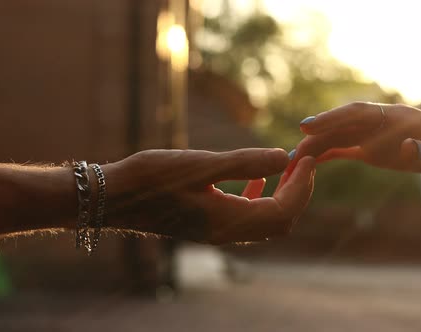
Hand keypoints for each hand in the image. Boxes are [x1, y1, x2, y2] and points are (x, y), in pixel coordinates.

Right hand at [101, 148, 315, 243]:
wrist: (112, 197)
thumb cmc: (151, 178)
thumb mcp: (200, 165)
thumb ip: (245, 163)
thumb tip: (284, 157)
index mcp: (229, 221)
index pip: (284, 211)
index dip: (302, 185)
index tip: (307, 157)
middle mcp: (227, 232)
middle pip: (281, 221)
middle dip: (298, 191)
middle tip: (302, 161)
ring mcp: (217, 231)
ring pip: (266, 221)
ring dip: (282, 194)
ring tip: (286, 165)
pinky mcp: (208, 224)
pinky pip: (247, 217)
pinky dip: (260, 197)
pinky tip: (256, 178)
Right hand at [290, 102, 420, 176]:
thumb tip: (406, 147)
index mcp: (394, 116)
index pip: (357, 113)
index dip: (331, 118)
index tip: (308, 125)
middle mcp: (379, 122)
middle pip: (342, 126)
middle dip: (318, 136)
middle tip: (295, 151)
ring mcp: (374, 134)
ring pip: (340, 137)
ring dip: (318, 146)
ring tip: (295, 161)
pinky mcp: (373, 148)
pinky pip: (346, 148)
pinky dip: (328, 153)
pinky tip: (312, 161)